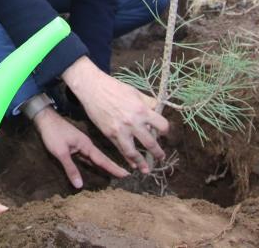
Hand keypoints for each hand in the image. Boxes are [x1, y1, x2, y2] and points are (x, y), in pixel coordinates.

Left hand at [32, 106, 128, 186]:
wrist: (44, 119)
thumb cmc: (53, 134)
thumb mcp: (60, 152)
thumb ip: (70, 169)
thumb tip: (79, 185)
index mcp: (86, 145)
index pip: (102, 160)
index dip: (114, 168)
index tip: (126, 174)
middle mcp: (86, 145)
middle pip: (101, 159)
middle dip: (113, 167)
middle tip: (126, 175)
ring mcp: (81, 146)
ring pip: (94, 159)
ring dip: (104, 166)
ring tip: (115, 174)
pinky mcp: (75, 147)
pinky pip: (87, 158)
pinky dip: (93, 164)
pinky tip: (96, 168)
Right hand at [62, 56, 168, 173]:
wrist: (93, 88)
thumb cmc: (115, 87)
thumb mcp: (135, 92)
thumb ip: (148, 102)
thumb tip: (157, 110)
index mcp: (142, 110)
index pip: (162, 126)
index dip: (165, 130)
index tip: (163, 133)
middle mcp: (133, 122)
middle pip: (151, 143)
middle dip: (158, 153)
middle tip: (161, 157)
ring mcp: (121, 130)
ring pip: (134, 152)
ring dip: (142, 163)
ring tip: (147, 170)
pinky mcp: (109, 134)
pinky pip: (120, 150)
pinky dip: (127, 159)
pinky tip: (132, 164)